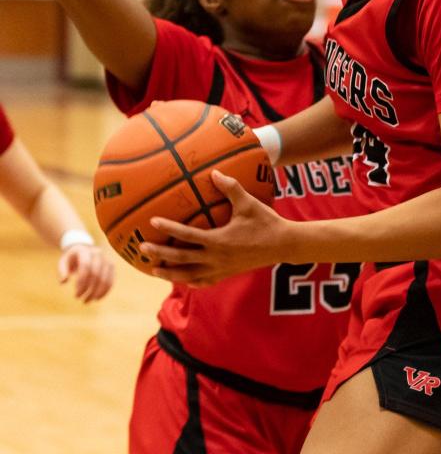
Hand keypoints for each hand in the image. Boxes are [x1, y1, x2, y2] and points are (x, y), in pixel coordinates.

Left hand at [58, 244, 114, 302]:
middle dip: (89, 289)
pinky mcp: (111, 266)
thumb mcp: (63, 262)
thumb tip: (63, 281)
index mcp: (85, 251)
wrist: (84, 249)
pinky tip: (98, 298)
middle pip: (96, 274)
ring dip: (97, 292)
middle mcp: (97, 254)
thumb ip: (62, 270)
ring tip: (88, 301)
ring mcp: (106, 259)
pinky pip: (111, 280)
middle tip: (82, 300)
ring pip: (105, 278)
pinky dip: (105, 291)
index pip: (86, 266)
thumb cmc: (71, 259)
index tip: (76, 295)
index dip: (82, 282)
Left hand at [141, 171, 294, 285]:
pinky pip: (205, 281)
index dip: (169, 228)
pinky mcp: (228, 274)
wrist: (285, 245)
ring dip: (170, 273)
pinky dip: (191, 281)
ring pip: (189, 275)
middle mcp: (216, 258)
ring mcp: (221, 269)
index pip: (187, 235)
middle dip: (160, 254)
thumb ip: (231, 188)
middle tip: (143, 248)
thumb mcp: (249, 203)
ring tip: (154, 270)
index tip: (152, 221)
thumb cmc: (266, 222)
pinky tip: (182, 279)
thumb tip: (214, 172)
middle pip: (182, 259)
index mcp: (219, 240)